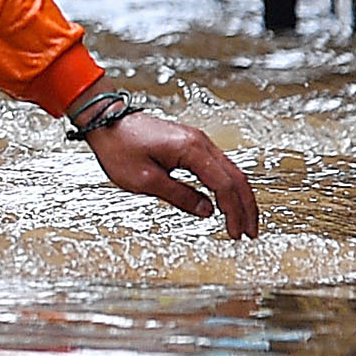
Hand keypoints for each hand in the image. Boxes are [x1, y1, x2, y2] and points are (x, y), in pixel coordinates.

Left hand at [84, 111, 262, 238]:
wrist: (105, 121)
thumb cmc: (119, 147)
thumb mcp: (145, 180)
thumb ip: (179, 196)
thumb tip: (206, 211)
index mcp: (191, 150)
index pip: (224, 186)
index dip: (233, 213)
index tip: (235, 234)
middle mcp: (200, 142)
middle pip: (237, 177)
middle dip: (246, 207)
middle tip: (250, 233)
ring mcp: (198, 141)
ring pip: (232, 171)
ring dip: (240, 198)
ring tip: (243, 222)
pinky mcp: (192, 144)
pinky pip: (220, 166)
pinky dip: (228, 186)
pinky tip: (228, 202)